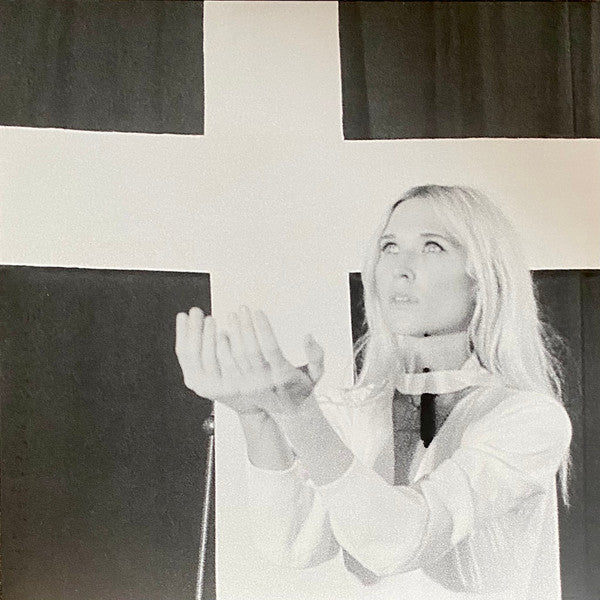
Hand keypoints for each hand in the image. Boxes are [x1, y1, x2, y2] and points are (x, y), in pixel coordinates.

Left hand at [175, 306, 323, 414]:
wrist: (288, 414)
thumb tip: (308, 336)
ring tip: (231, 316)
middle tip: (242, 309)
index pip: (271, 348)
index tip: (258, 311)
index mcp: (283, 375)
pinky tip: (223, 334)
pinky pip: (229, 366)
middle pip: (250, 350)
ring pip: (237, 357)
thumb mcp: (317, 373)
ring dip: (233, 335)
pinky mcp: (240, 387)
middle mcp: (265, 381)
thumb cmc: (302, 388)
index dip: (263, 328)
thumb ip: (316, 355)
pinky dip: (224, 349)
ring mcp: (250, 385)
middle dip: (245, 327)